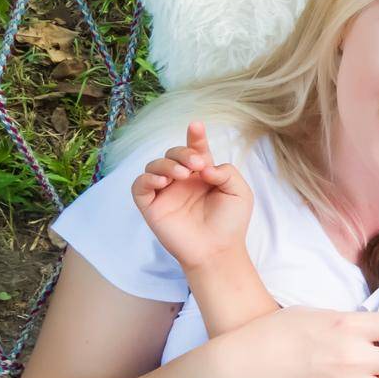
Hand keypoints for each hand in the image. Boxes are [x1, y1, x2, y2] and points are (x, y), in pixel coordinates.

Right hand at [131, 121, 253, 270]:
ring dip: (167, 164)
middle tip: (196, 165)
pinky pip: (139, 186)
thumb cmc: (230, 223)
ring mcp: (166, 192)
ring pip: (155, 165)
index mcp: (202, 174)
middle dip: (183, 152)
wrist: (218, 250)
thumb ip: (226, 172)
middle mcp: (182, 180)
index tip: (197, 126)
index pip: (195, 149)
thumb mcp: (239, 192)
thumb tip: (204, 166)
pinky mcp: (151, 206)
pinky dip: (148, 179)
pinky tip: (163, 183)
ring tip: (182, 175)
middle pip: (173, 153)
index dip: (195, 136)